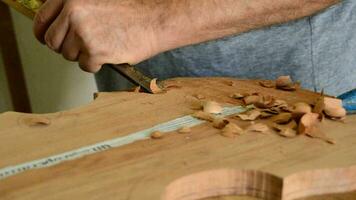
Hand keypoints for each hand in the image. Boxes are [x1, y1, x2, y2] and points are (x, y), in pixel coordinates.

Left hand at [33, 0, 160, 71]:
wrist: (155, 20)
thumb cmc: (132, 10)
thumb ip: (75, 8)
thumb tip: (57, 24)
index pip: (42, 19)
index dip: (43, 33)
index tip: (47, 39)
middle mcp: (74, 13)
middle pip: (53, 41)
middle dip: (67, 47)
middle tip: (84, 45)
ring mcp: (83, 33)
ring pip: (69, 55)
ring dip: (84, 55)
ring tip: (104, 44)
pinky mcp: (95, 51)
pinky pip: (85, 66)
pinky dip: (97, 64)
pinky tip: (110, 52)